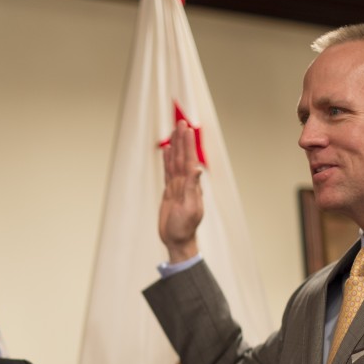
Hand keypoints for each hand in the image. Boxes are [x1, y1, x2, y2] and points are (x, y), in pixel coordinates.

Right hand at [158, 119, 203, 262]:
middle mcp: (185, 183)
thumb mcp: (190, 208)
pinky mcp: (169, 192)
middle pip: (181, 156)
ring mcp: (177, 187)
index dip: (187, 144)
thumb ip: (193, 188)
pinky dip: (167, 160)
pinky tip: (167, 151)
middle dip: (182, 140)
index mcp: (191, 185)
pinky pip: (168, 172)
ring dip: (175, 147)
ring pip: (174, 162)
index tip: (186, 128)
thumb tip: (197, 169)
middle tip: (181, 122)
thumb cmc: (184, 227)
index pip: (188, 159)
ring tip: (174, 132)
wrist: (177, 240)